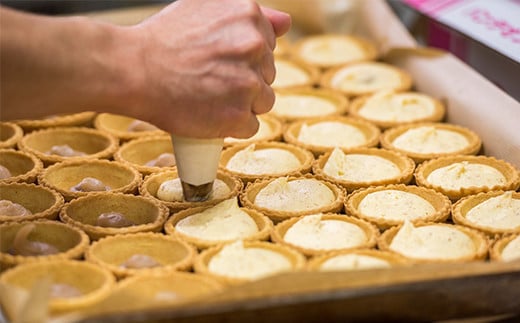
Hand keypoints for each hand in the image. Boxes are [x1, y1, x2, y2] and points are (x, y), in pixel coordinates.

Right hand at [127, 0, 290, 137]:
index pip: (267, 47)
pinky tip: (209, 114)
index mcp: (249, 15)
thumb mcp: (204, 7)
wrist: (132, 69)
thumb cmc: (163, 39)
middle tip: (209, 79)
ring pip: (262, 102)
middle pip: (266, 75)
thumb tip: (285, 24)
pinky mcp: (238, 115)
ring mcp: (248, 83)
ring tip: (209, 97)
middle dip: (243, 80)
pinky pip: (249, 126)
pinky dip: (231, 125)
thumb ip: (251, 16)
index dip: (242, 58)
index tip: (218, 62)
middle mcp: (255, 46)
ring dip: (241, 105)